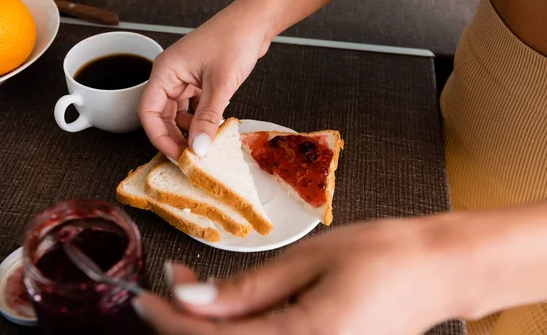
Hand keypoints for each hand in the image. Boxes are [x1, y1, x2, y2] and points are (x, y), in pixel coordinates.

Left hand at [131, 217, 460, 334]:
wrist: (436, 271)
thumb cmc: (384, 255)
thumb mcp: (308, 261)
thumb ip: (246, 290)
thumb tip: (190, 299)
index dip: (170, 322)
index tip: (146, 297)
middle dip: (185, 324)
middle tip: (170, 286)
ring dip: (209, 328)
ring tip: (193, 290)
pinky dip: (237, 331)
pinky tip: (229, 306)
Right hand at [139, 7, 270, 159]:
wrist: (255, 21)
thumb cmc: (234, 40)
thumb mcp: (220, 85)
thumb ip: (207, 119)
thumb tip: (198, 149)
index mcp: (165, 71)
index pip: (148, 112)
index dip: (159, 137)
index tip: (177, 155)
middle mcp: (170, 75)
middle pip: (161, 115)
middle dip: (174, 137)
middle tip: (191, 157)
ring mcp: (184, 78)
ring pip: (177, 113)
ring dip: (188, 130)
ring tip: (204, 146)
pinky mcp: (199, 80)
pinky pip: (193, 107)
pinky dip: (200, 120)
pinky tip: (212, 129)